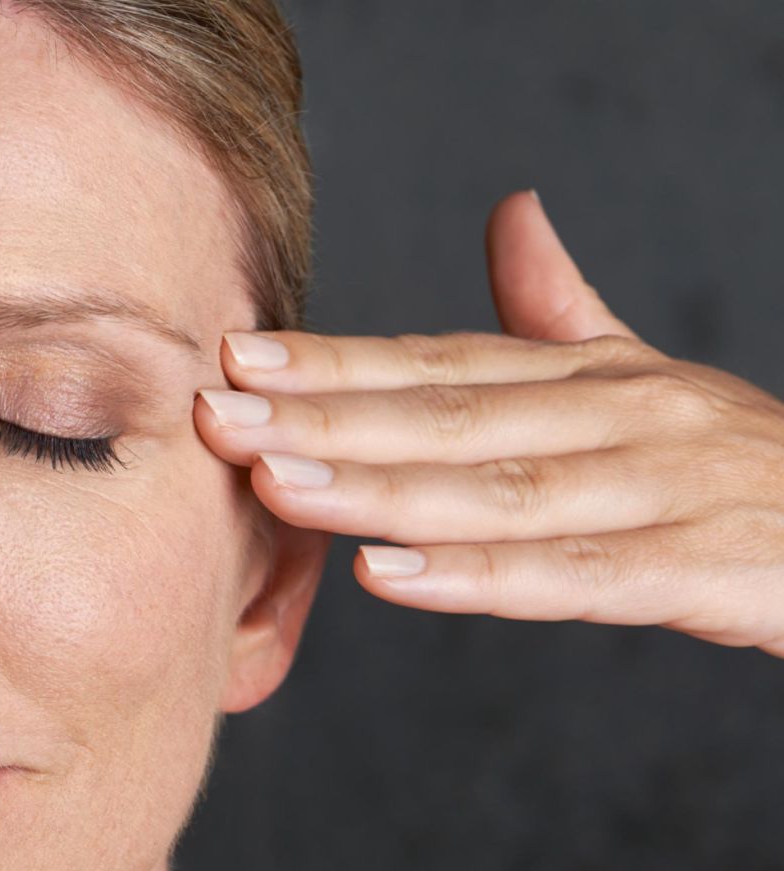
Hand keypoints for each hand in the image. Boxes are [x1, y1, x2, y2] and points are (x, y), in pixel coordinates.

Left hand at [195, 190, 783, 658]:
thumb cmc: (731, 459)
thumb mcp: (644, 376)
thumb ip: (563, 316)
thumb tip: (512, 214)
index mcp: (589, 376)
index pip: (440, 365)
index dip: (337, 363)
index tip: (238, 359)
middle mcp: (618, 416)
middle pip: (447, 419)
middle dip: (325, 420)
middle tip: (218, 415)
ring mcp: (659, 487)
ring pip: (495, 490)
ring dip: (376, 490)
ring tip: (274, 486)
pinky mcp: (700, 566)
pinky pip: (573, 574)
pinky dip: (477, 576)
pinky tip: (386, 575)